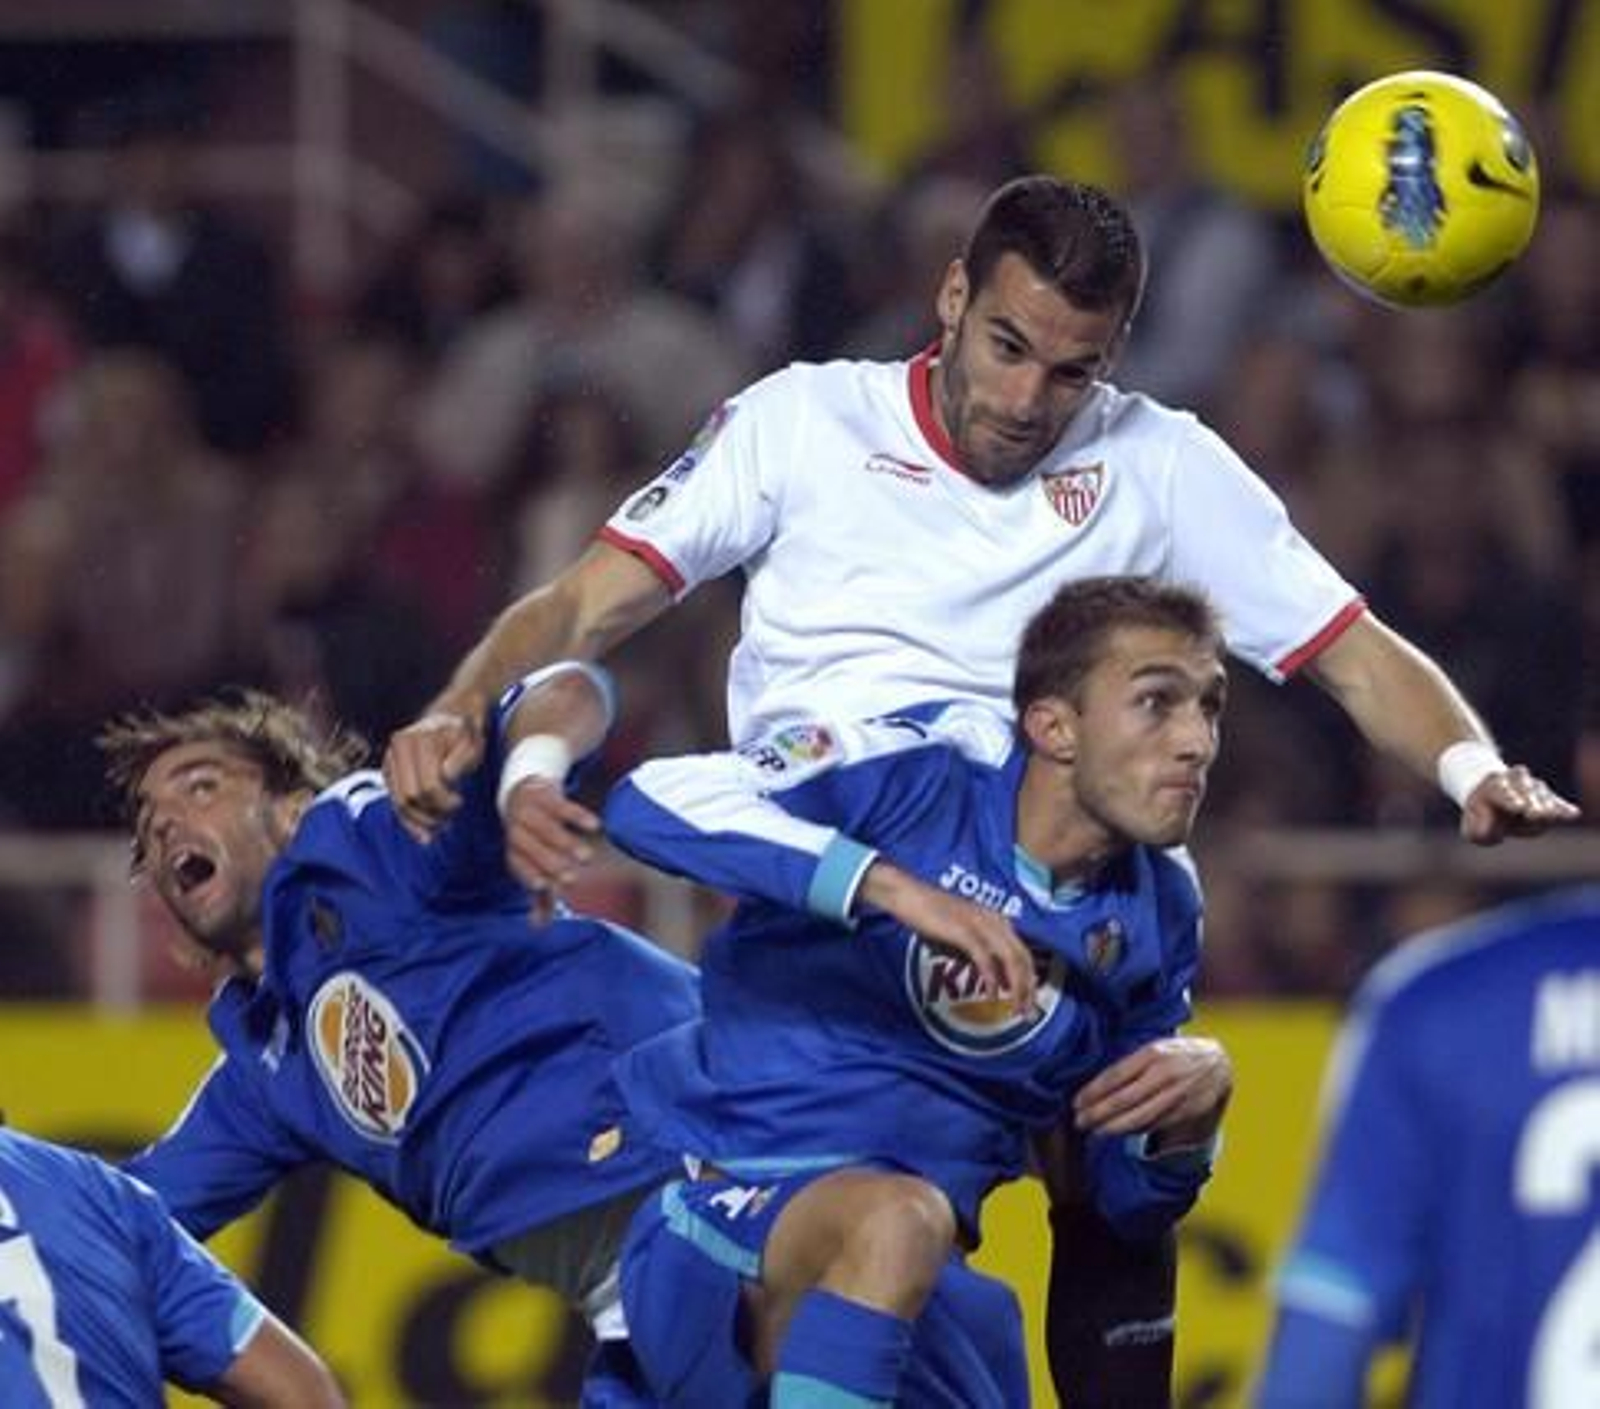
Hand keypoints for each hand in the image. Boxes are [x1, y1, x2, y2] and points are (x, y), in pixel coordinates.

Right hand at [383, 704, 484, 841]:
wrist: (451, 715)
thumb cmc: (465, 733)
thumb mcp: (471, 743)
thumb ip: (460, 759)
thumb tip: (444, 776)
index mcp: (417, 740)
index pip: (428, 786)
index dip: (445, 801)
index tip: (460, 802)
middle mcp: (398, 747)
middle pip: (410, 797)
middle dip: (432, 814)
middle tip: (450, 819)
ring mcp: (390, 758)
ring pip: (399, 803)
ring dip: (420, 822)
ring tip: (441, 826)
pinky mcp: (388, 771)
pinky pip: (395, 801)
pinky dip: (408, 820)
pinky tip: (423, 833)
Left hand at [502, 777, 601, 918]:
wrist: (522, 793)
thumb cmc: (532, 839)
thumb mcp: (533, 865)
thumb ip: (540, 895)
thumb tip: (539, 926)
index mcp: (514, 850)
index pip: (519, 864)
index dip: (530, 874)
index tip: (544, 887)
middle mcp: (517, 830)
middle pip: (531, 847)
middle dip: (551, 863)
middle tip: (572, 878)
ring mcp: (530, 810)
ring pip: (548, 828)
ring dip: (567, 844)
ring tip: (588, 858)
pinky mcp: (546, 794)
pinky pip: (562, 806)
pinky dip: (578, 816)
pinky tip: (595, 827)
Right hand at [858, 861, 1037, 1014]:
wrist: (908, 896)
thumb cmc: (932, 917)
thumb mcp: (963, 938)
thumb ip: (981, 956)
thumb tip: (999, 982)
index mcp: (998, 921)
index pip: (1024, 954)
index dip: (1029, 980)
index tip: (1029, 1002)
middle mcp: (995, 921)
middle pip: (1023, 958)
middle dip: (1027, 988)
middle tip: (1026, 1013)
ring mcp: (981, 924)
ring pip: (1010, 959)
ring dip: (1016, 988)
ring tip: (1014, 1009)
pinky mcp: (965, 931)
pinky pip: (985, 959)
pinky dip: (991, 980)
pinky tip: (991, 996)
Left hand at [1072, 1036, 1231, 1146]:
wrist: (1219, 1063)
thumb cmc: (1177, 1054)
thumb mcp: (1155, 1047)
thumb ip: (1130, 1062)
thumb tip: (1096, 1083)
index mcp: (1152, 1053)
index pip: (1115, 1075)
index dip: (1093, 1091)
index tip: (1076, 1102)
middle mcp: (1164, 1074)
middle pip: (1124, 1099)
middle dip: (1098, 1113)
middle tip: (1079, 1121)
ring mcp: (1177, 1094)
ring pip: (1139, 1117)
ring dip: (1113, 1127)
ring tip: (1095, 1130)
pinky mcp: (1186, 1111)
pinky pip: (1155, 1124)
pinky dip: (1135, 1130)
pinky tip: (1119, 1131)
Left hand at [1459, 765, 1580, 844]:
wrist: (1492, 794)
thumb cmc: (1481, 815)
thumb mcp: (1472, 827)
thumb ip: (1480, 832)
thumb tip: (1497, 836)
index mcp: (1493, 786)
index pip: (1502, 793)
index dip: (1511, 800)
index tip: (1518, 807)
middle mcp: (1515, 781)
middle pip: (1525, 791)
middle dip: (1531, 802)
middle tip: (1535, 814)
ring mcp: (1534, 786)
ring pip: (1541, 794)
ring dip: (1546, 806)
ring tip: (1550, 816)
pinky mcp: (1549, 797)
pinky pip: (1558, 802)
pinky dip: (1563, 808)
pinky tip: (1572, 814)